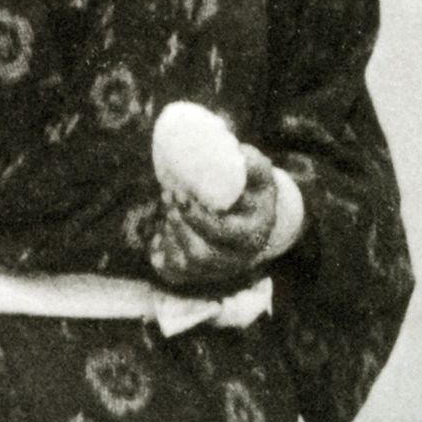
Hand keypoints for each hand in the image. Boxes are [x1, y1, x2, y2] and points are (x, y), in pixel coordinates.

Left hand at [149, 144, 282, 291]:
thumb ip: (251, 163)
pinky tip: (165, 225)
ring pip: (183, 264)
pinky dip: (162, 247)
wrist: (246, 215)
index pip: (223, 234)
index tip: (182, 194)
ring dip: (170, 232)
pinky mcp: (194, 275)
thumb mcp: (259, 173)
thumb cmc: (251, 189)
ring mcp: (215, 271)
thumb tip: (232, 146)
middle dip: (179, 224)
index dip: (198, 217)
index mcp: (253, 236)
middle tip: (168, 193)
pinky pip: (170, 270)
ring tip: (168, 203)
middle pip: (200, 254)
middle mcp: (235, 261)